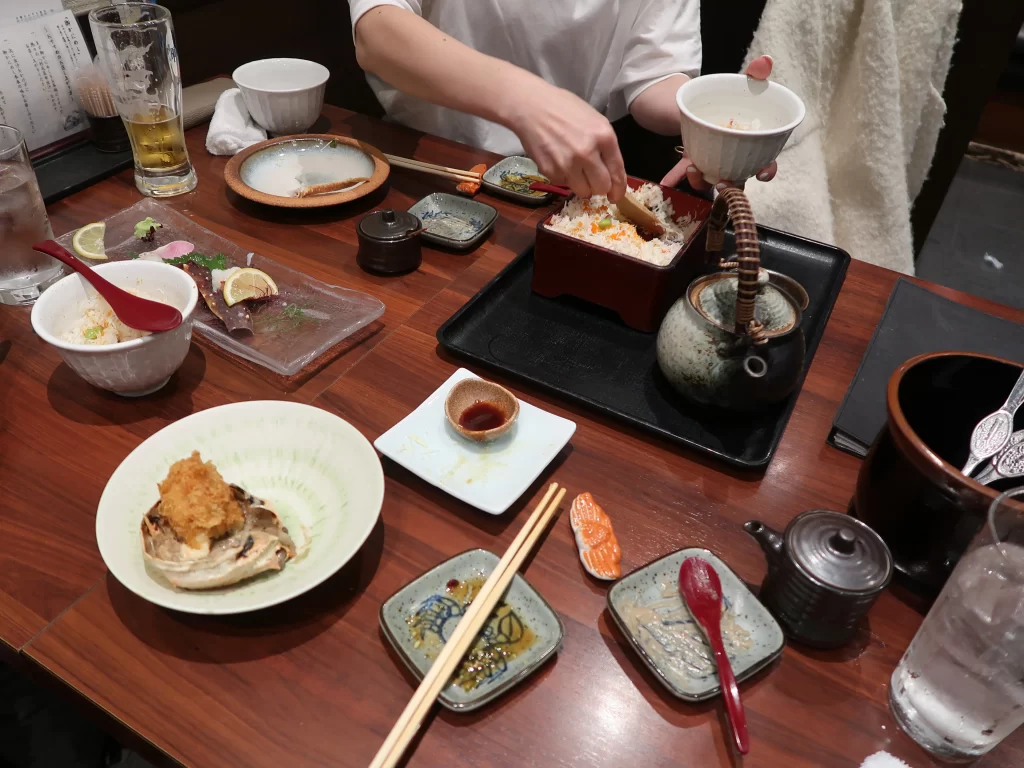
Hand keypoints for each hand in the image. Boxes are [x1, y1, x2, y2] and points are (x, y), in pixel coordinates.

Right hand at [511, 81, 626, 201]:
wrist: (531, 107)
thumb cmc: (564, 108)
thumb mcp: (594, 120)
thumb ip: (605, 146)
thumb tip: (610, 174)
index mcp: (603, 137)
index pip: (617, 172)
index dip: (618, 189)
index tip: (616, 196)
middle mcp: (587, 153)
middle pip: (601, 188)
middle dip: (599, 187)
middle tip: (593, 180)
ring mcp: (567, 164)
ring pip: (583, 192)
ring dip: (582, 185)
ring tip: (574, 169)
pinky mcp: (550, 171)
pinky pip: (564, 184)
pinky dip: (563, 177)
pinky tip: (558, 160)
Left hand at [661, 55, 777, 191]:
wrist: (675, 93)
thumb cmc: (712, 92)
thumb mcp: (735, 83)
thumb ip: (752, 75)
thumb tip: (766, 61)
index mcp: (748, 138)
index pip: (764, 158)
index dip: (767, 169)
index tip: (762, 173)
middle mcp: (732, 152)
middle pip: (737, 176)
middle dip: (732, 186)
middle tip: (722, 183)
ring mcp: (710, 156)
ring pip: (710, 178)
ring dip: (702, 181)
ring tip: (692, 169)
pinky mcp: (689, 156)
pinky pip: (684, 172)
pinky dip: (676, 176)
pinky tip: (667, 182)